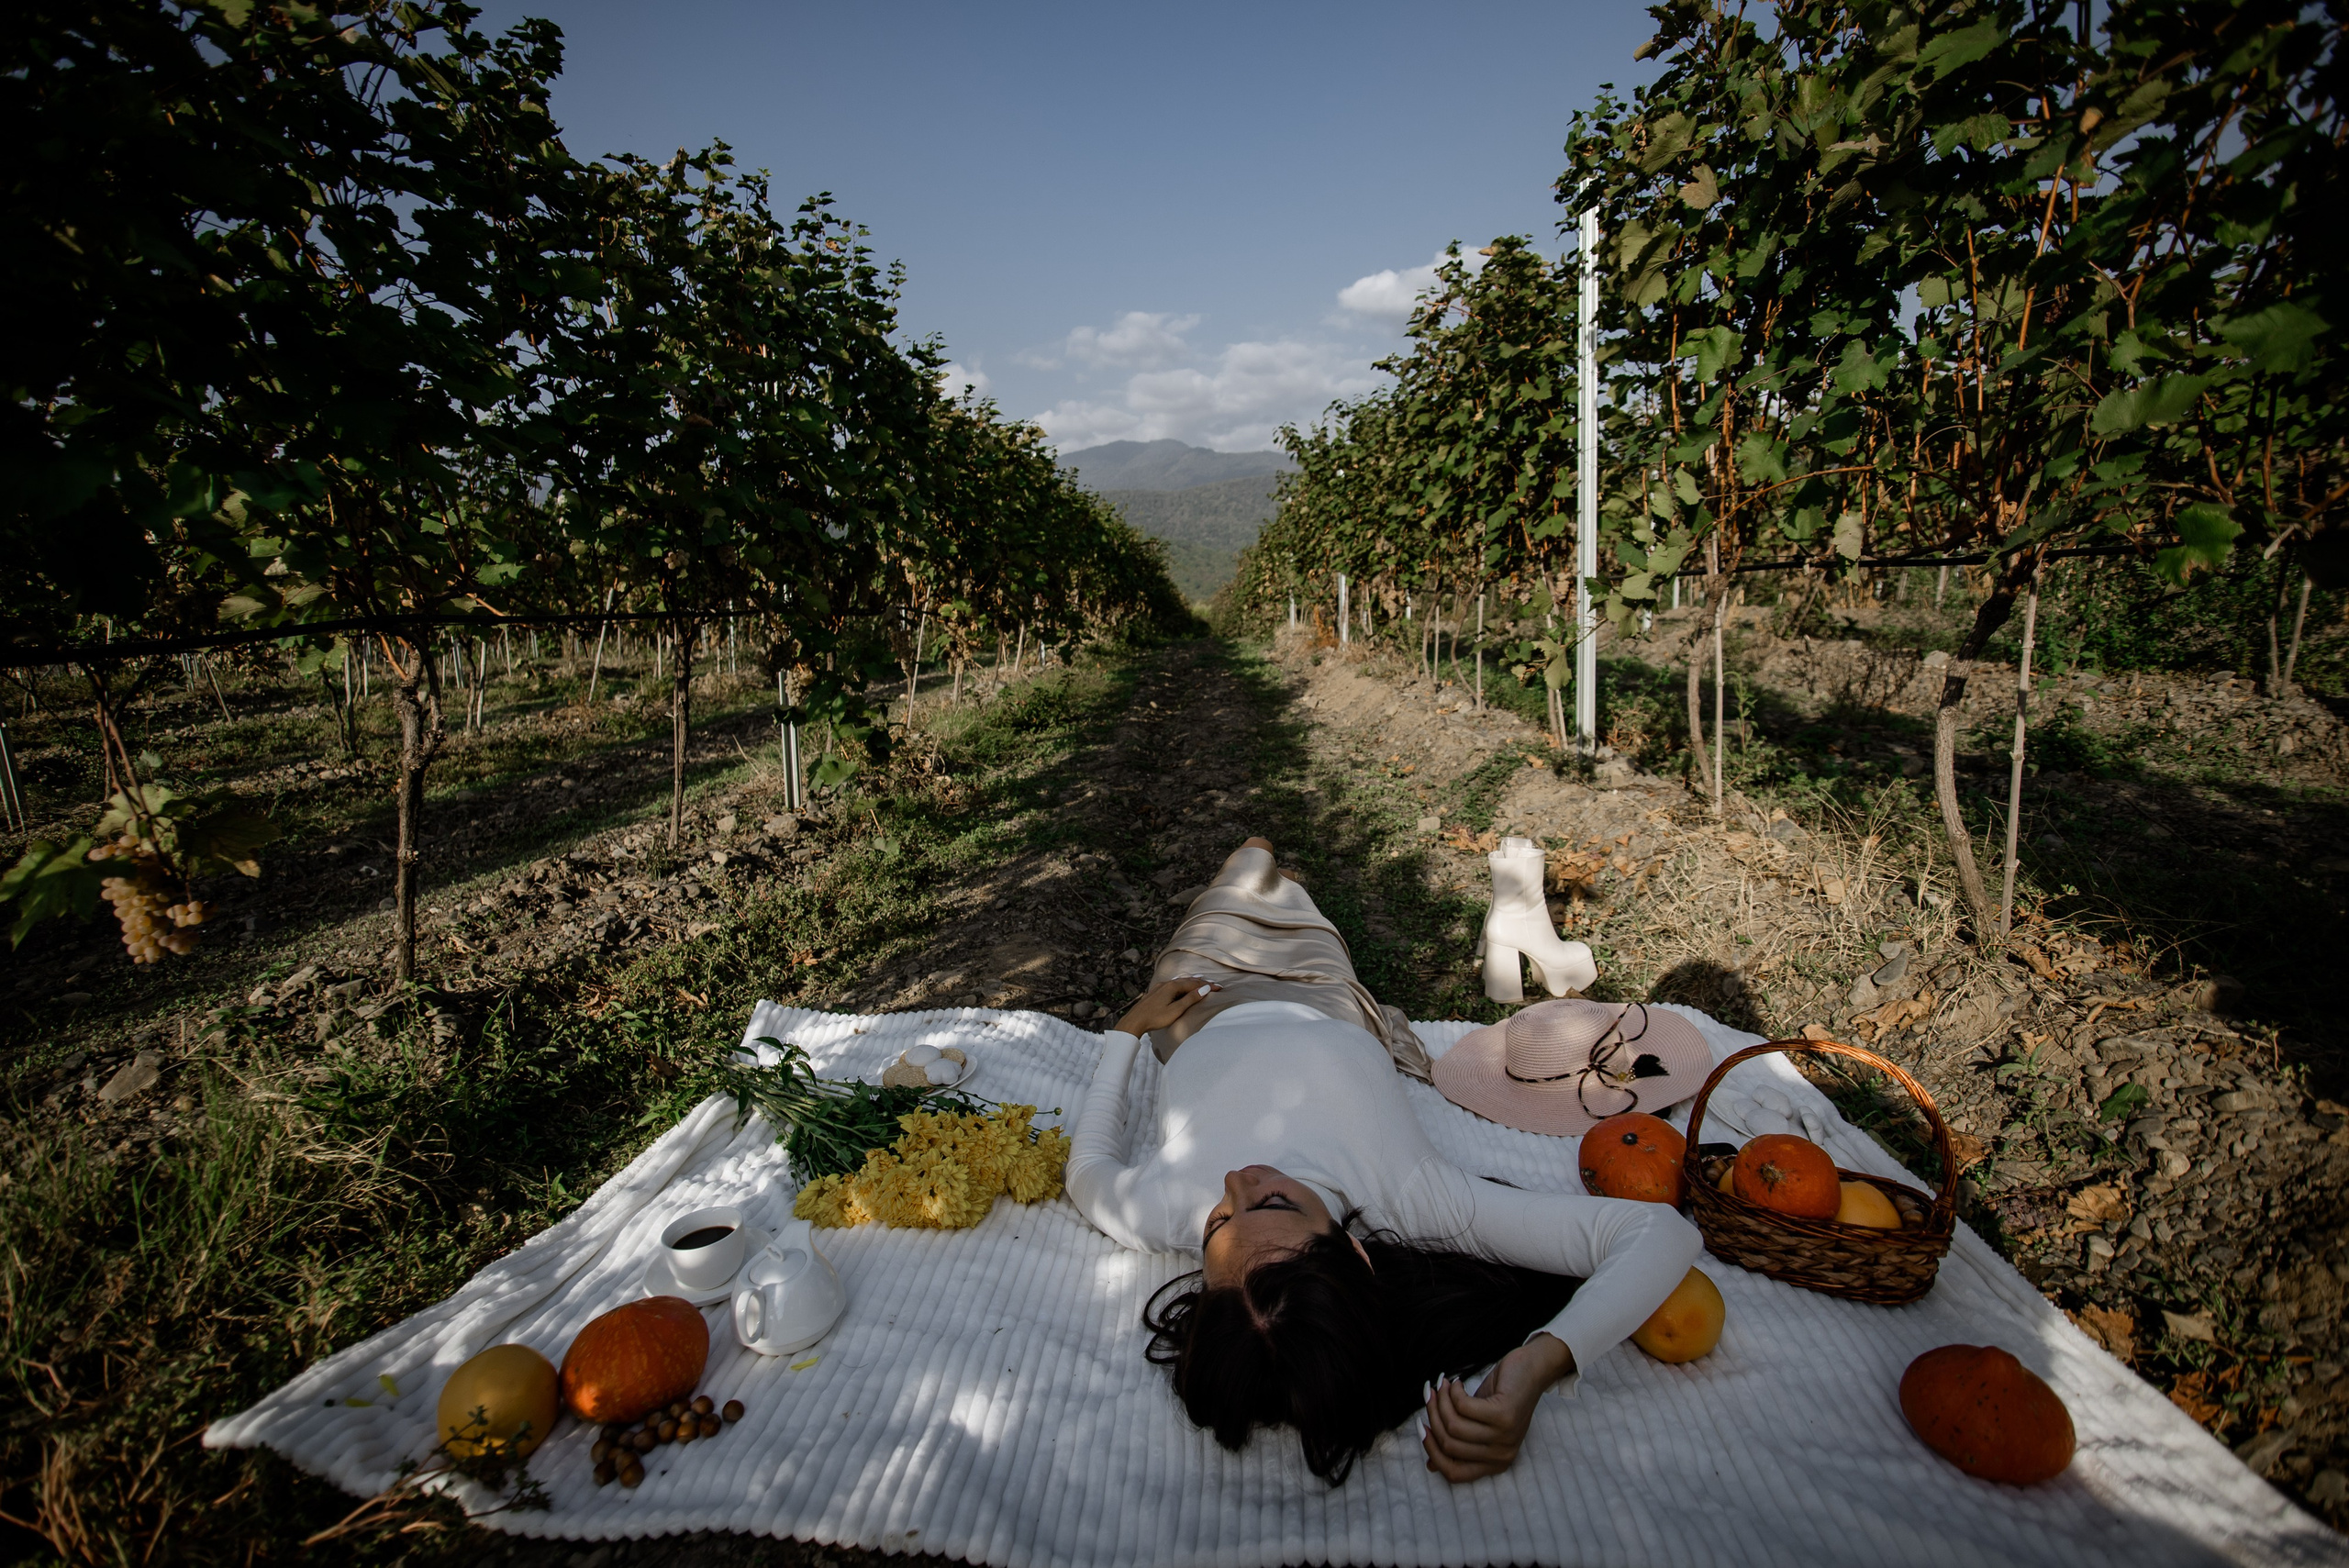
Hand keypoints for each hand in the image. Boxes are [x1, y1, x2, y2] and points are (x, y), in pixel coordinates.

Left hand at [1113, 976, 1219, 1035]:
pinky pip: (1173, 985)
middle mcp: (1166, 984)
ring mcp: (1160, 987)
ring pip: (1180, 982)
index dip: (1208, 986)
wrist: (1134, 1021)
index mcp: (1172, 986)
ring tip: (1202, 982)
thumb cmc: (1155, 1018)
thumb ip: (1190, 999)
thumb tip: (1204, 989)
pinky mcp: (1156, 992)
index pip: (1195, 984)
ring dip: (1192, 982)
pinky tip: (1182, 987)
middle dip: (1202, 982)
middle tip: (1214, 985)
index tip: (1220, 988)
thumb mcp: (1176, 1010)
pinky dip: (1183, 985)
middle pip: (1188, 981)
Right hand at [1421, 1333, 1574, 1483]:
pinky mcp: (1504, 1415)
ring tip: (1443, 1385)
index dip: (1432, 1451)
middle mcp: (1501, 1455)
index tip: (1422, 1427)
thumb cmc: (1502, 1397)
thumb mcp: (1478, 1424)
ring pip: (1454, 1425)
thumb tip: (1430, 1464)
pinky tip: (1458, 1383)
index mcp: (1495, 1463)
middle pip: (1449, 1444)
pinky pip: (1463, 1407)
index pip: (1455, 1473)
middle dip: (1433, 1416)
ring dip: (1442, 1401)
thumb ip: (1459, 1442)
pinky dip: (1454, 1391)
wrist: (1532, 1371)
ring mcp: (1504, 1436)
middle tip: (1430, 1395)